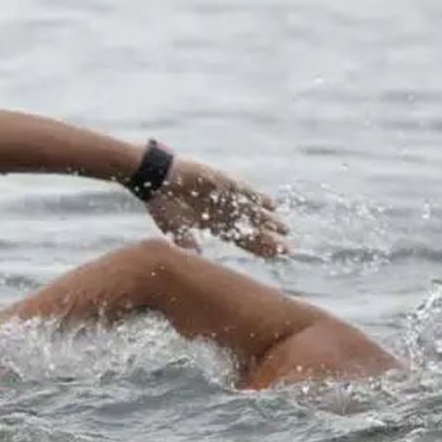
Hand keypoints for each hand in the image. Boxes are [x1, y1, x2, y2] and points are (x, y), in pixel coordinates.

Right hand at [145, 158, 288, 257]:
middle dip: (267, 237)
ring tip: (284, 228)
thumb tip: (196, 260)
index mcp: (212, 223)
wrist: (155, 180)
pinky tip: (270, 204)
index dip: (256, 248)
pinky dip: (256, 198)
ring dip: (266, 220)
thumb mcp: (176, 228)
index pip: (239, 238)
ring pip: (250, 211)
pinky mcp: (221, 183)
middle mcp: (222, 211)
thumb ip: (187, 243)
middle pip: (249, 227)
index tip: (272, 257)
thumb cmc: (162, 204)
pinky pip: (242, 191)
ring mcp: (223, 197)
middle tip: (286, 247)